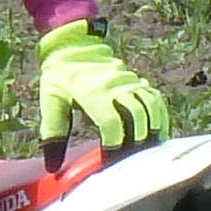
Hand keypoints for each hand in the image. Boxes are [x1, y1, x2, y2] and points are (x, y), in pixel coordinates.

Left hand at [36, 22, 169, 152]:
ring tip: (149, 151)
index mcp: (92, 92)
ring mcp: (129, 81)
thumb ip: (52, 133)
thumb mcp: (50, 102)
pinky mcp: (137, 80)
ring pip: (151, 107)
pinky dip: (160, 117)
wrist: (74, 45)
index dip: (114, 144)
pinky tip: (158, 133)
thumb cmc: (59, 76)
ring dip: (152, 130)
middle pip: (136, 116)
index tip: (110, 160)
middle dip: (136, 142)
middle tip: (130, 161)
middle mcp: (115, 86)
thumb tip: (52, 166)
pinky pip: (155, 99)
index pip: (112, 122)